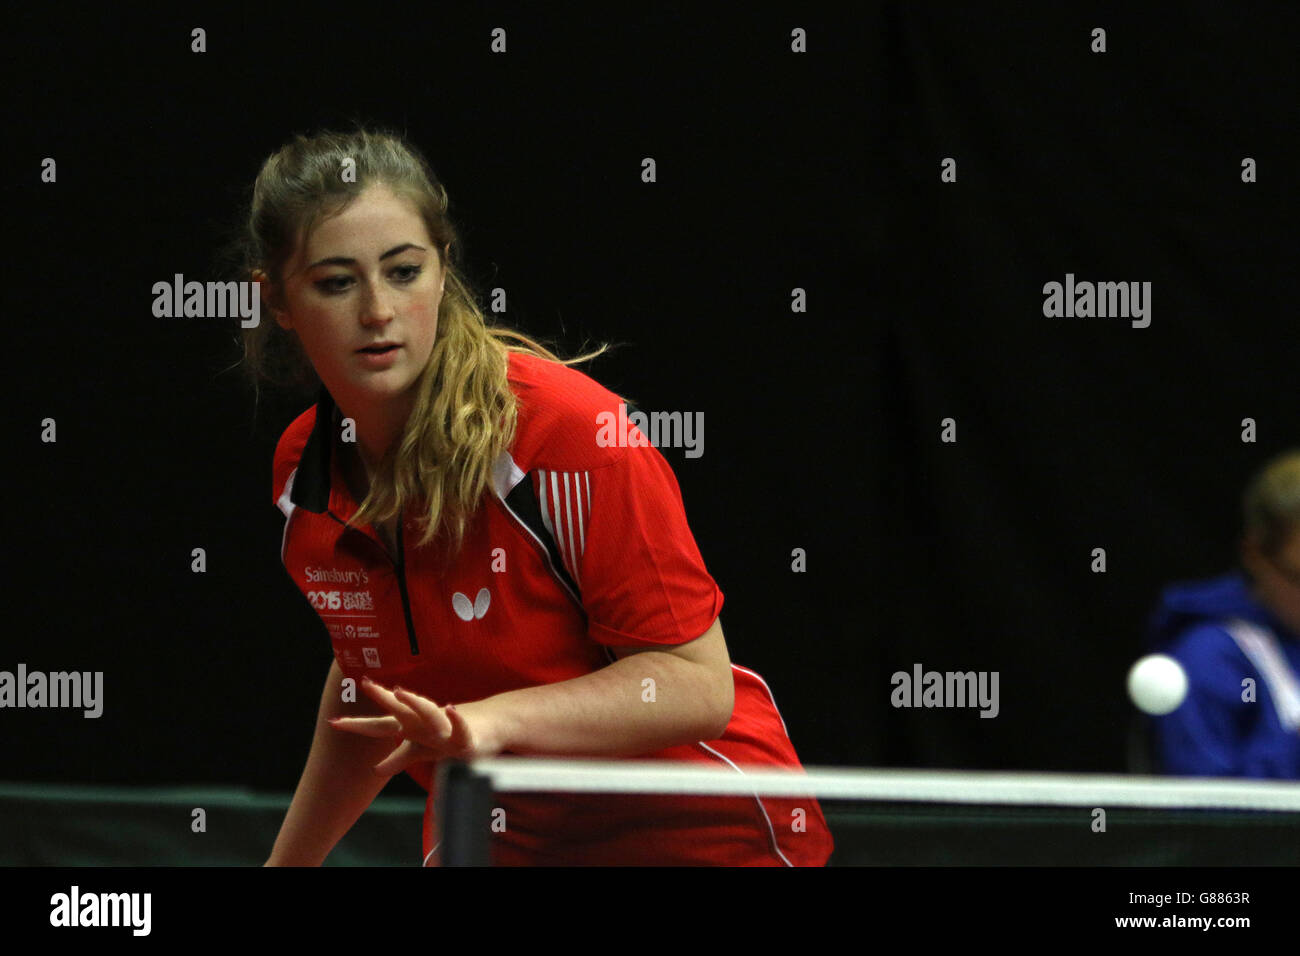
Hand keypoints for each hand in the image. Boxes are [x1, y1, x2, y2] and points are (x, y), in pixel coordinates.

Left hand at [329, 677, 500, 775]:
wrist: (488, 726)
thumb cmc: (450, 736)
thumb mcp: (422, 750)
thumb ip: (399, 757)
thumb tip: (375, 770)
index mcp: (412, 727)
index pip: (380, 725)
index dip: (358, 725)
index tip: (334, 722)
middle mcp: (424, 723)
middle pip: (400, 710)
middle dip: (383, 698)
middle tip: (366, 684)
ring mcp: (444, 727)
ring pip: (429, 713)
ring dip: (416, 702)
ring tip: (402, 691)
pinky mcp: (465, 735)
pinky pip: (460, 726)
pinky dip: (456, 718)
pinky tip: (451, 709)